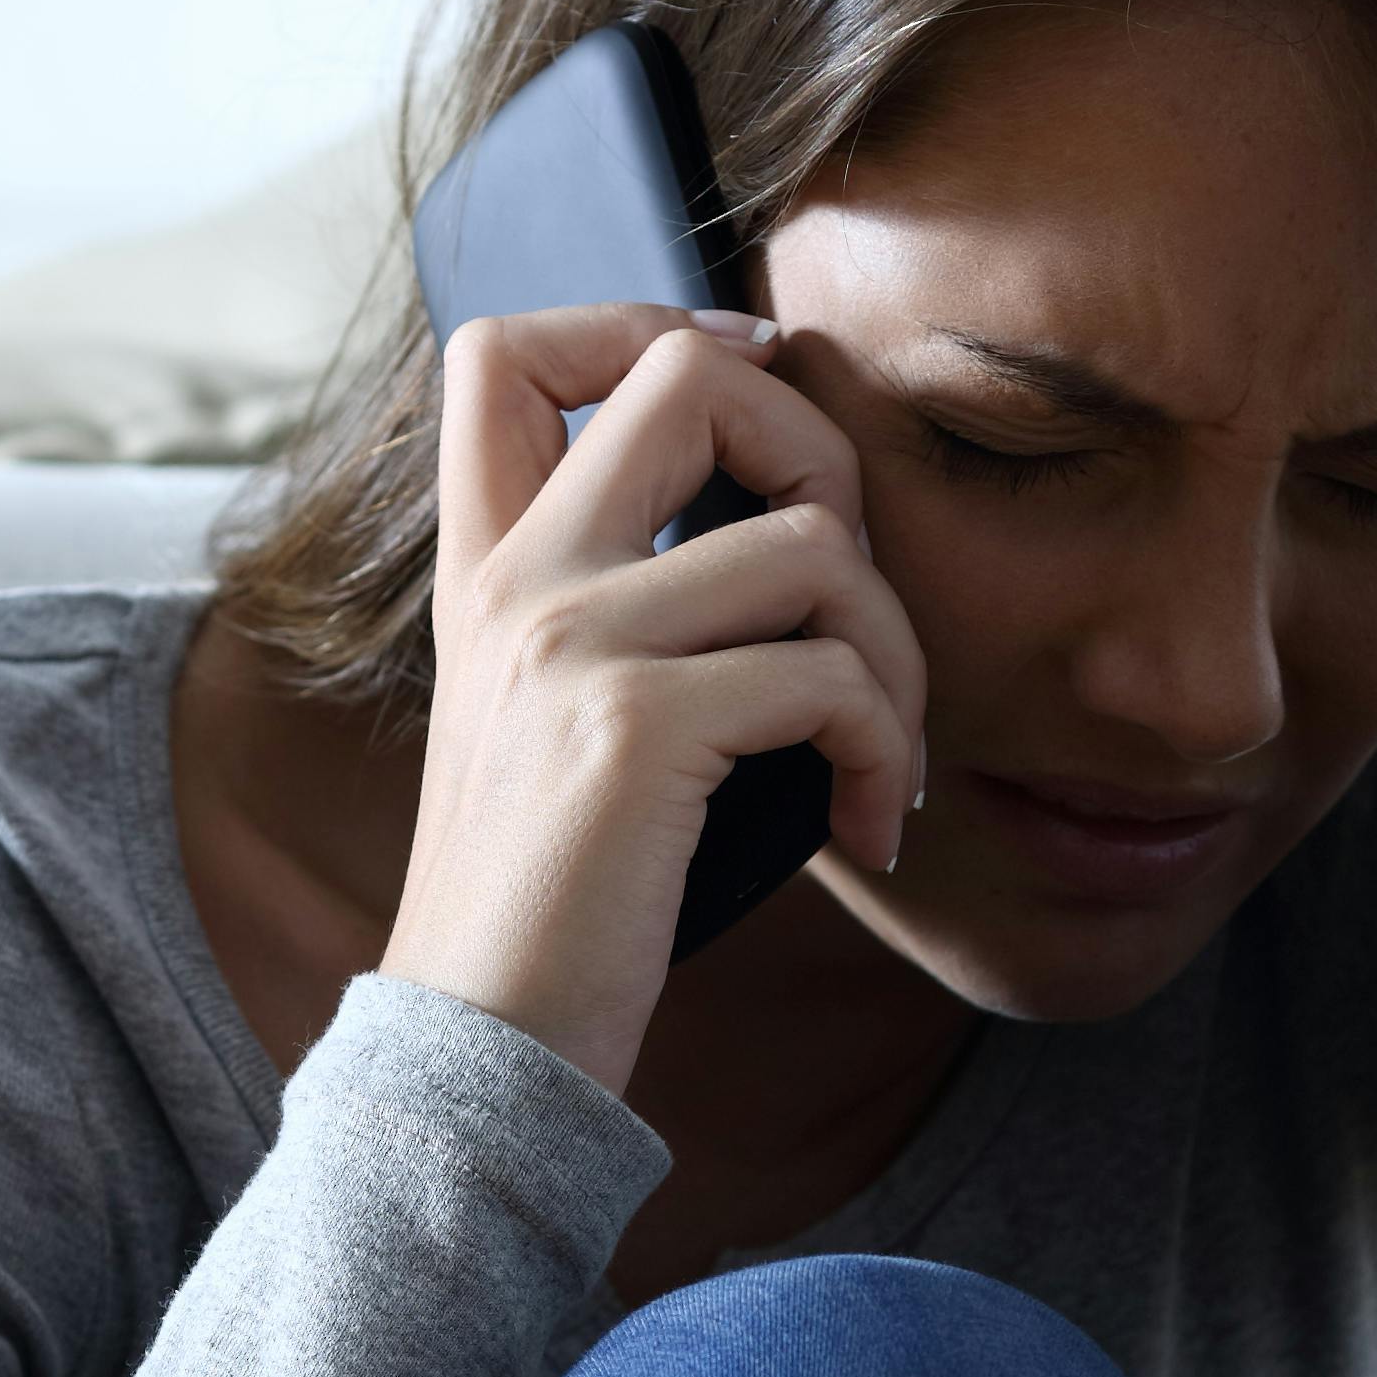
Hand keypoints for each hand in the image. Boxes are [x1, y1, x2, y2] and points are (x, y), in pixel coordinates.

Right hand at [379, 305, 929, 1097]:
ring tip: (882, 755)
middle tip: (852, 581)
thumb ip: (618, 619)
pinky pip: (831, 674)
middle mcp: (516, 585)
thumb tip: (788, 532)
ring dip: (895, 653)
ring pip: (809, 542)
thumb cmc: (555, 908)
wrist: (482, 1053)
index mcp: (486, 575)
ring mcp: (568, 643)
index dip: (639, 323)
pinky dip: (884, 750)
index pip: (500, 351)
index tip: (746, 380)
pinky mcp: (634, 726)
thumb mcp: (554, 733)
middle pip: (683, 374)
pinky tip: (870, 826)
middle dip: (820, 448)